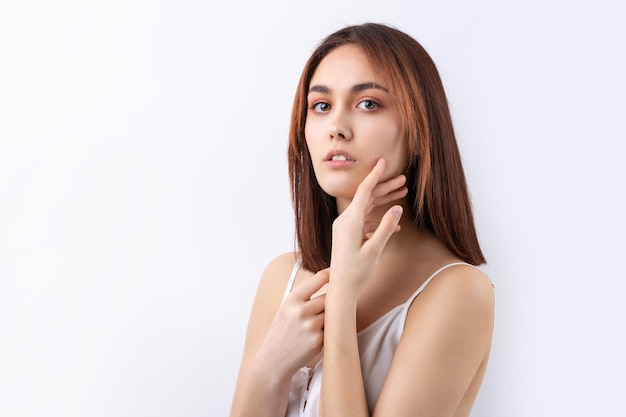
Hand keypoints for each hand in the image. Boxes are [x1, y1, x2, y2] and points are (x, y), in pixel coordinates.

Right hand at [257, 269, 328, 377]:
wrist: (273, 360)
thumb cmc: (282, 331)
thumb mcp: (286, 309)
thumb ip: (304, 297)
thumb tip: (330, 281)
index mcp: (292, 299)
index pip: (318, 279)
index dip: (330, 274)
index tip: (338, 272)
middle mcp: (301, 311)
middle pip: (329, 298)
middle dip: (328, 303)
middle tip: (319, 312)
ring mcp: (311, 326)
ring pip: (331, 314)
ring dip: (327, 319)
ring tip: (312, 327)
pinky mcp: (319, 340)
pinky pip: (330, 329)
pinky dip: (326, 332)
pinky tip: (312, 338)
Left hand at [329, 158, 405, 295]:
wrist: (341, 289)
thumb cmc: (357, 273)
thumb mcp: (375, 250)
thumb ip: (386, 228)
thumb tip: (397, 209)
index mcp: (349, 221)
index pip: (363, 191)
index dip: (374, 175)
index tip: (383, 161)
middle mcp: (345, 221)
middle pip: (366, 197)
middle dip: (385, 187)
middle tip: (403, 179)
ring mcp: (345, 228)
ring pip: (366, 208)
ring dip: (383, 201)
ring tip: (402, 193)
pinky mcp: (347, 236)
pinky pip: (364, 221)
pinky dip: (378, 220)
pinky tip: (395, 225)